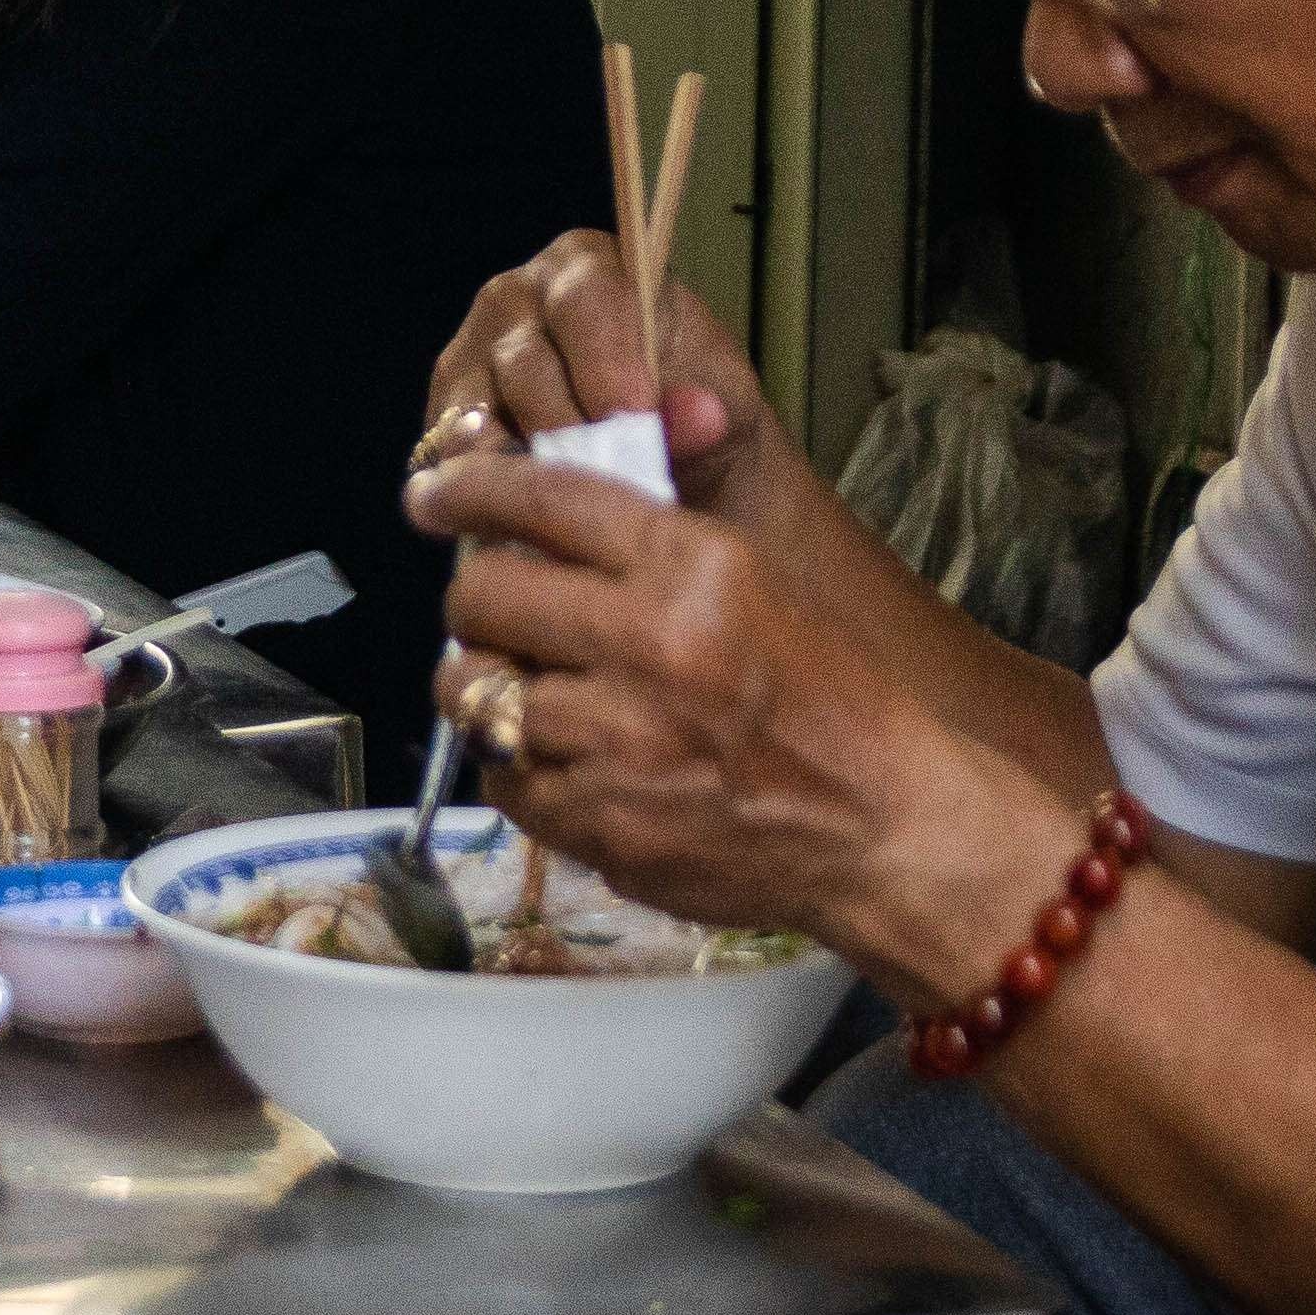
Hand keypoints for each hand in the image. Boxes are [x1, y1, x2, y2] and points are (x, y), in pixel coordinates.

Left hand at [413, 444, 1032, 975]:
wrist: (882, 825)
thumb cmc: (825, 699)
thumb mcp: (753, 583)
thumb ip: (645, 546)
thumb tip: (526, 515)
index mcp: (693, 566)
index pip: (541, 498)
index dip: (467, 489)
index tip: (432, 496)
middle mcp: (649, 643)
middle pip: (482, 595)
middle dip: (478, 603)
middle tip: (499, 616)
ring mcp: (619, 740)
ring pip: (473, 692)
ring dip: (488, 690)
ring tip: (532, 695)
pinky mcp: (601, 822)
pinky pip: (506, 778)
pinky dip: (523, 769)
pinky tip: (572, 763)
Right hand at [419, 231, 793, 511]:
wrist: (667, 460)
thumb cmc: (691, 415)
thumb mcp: (722, 409)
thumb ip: (707, 411)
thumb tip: (699, 415)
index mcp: (589, 268)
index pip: (586, 301)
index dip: (607, 361)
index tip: (634, 417)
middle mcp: (516, 297)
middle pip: (525, 361)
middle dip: (570, 429)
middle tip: (610, 481)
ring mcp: (470, 354)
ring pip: (480, 414)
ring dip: (528, 468)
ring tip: (574, 508)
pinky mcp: (445, 417)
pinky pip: (451, 458)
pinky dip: (489, 492)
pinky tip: (530, 516)